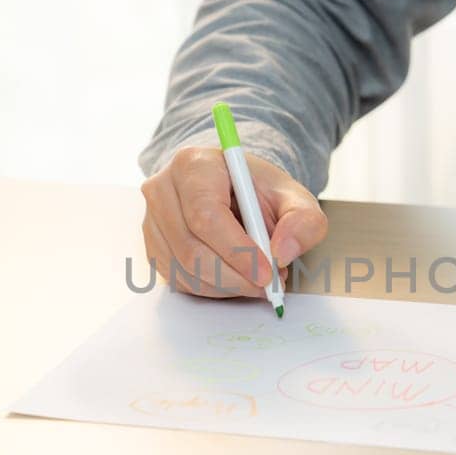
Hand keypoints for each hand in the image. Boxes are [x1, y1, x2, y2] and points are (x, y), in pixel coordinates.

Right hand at [140, 147, 327, 297]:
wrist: (235, 191)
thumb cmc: (259, 192)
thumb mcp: (293, 197)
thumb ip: (302, 220)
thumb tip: (282, 253)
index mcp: (194, 165)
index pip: (206, 214)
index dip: (237, 250)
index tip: (267, 272)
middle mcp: (163, 190)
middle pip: (192, 249)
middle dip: (236, 276)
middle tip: (269, 285)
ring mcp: (152, 221)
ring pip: (185, 271)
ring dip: (228, 286)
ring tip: (258, 278)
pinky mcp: (153, 247)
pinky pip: (181, 281)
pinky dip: (215, 289)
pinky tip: (236, 277)